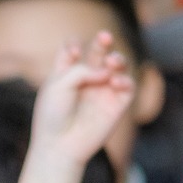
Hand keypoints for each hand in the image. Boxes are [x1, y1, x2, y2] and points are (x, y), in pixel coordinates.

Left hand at [8, 31, 136, 182]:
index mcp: (66, 73)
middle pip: (99, 51)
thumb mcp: (59, 84)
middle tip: (104, 37)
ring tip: (112, 62)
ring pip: (117, 66)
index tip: (74, 54)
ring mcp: (102, 92)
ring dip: (118, 59)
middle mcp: (86, 81)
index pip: (73, 50)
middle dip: (103, 41)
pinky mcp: (116, 106)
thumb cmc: (53, 115)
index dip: (75, 45)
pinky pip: (129, 86)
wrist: (60, 146)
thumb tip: (108, 72)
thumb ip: (82, 69)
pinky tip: (114, 82)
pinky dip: (125, 80)